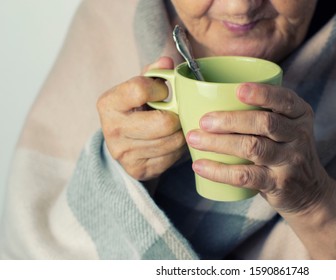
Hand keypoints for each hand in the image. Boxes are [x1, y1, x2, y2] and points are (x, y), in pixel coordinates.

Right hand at [97, 57, 186, 180]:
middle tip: (177, 113)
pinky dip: (178, 149)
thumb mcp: (139, 88)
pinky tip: (172, 141)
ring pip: (172, 141)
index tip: (163, 92)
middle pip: (163, 122)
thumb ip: (153, 73)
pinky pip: (172, 157)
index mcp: (108, 103)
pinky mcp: (138, 169)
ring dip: (181, 133)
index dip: (160, 89)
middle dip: (176, 116)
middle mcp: (112, 129)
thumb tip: (167, 61)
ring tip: (177, 126)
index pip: (140, 89)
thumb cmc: (135, 109)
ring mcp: (124, 153)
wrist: (123, 144)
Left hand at [186, 83, 330, 213]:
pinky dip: (219, 171)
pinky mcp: (278, 184)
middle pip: (265, 123)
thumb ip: (265, 109)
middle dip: (231, 120)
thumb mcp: (288, 126)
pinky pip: (245, 176)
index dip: (262, 93)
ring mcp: (290, 161)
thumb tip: (211, 93)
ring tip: (194, 139)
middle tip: (204, 120)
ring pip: (253, 148)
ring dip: (220, 143)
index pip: (284, 99)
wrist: (309, 191)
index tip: (238, 90)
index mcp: (300, 114)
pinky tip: (200, 166)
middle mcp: (299, 135)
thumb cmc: (285, 150)